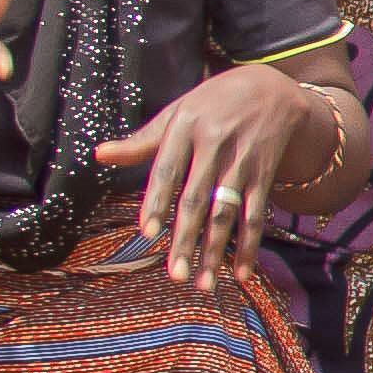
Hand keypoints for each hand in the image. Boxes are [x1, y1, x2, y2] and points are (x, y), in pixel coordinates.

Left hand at [94, 60, 326, 292]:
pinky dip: (250, 246)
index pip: (168, 169)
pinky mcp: (264, 175)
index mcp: (187, 126)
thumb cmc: (213, 103)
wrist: (273, 88)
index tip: (147, 234)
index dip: (158, 201)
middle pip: (198, 199)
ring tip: (205, 284)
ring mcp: (243, 162)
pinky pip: (256, 215)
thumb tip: (99, 154)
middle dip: (186, 239)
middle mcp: (216, 145)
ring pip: (227, 212)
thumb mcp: (178, 111)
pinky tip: (242, 274)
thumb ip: (143, 140)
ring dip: (217, 251)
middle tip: (176, 276)